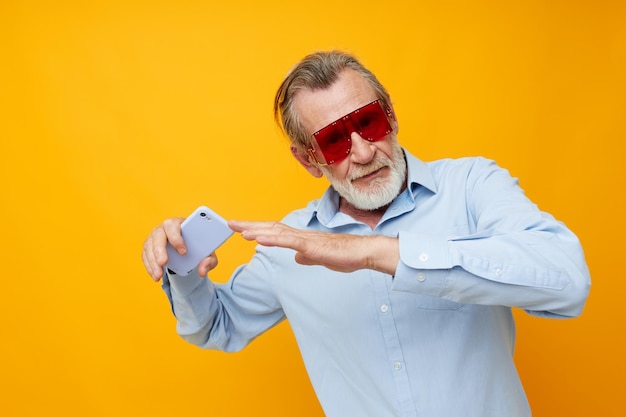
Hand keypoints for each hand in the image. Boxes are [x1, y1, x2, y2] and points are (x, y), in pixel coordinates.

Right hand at [142, 217, 217, 280]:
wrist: (190, 249)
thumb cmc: (198, 246)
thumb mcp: (208, 253)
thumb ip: (210, 260)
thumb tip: (202, 270)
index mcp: (181, 223)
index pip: (174, 225)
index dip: (176, 237)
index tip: (183, 252)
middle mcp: (165, 227)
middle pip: (158, 234)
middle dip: (160, 249)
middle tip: (164, 263)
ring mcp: (155, 236)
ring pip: (149, 246)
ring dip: (153, 261)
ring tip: (158, 275)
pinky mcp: (150, 246)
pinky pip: (146, 255)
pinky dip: (149, 266)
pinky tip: (155, 275)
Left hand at [228, 220, 398, 274]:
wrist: (362, 253)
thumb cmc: (345, 255)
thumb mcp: (320, 258)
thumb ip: (307, 255)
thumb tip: (297, 257)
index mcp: (301, 238)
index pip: (275, 231)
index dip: (257, 229)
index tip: (241, 229)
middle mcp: (300, 235)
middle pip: (270, 227)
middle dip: (249, 225)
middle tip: (230, 223)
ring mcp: (305, 239)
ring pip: (277, 232)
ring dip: (257, 230)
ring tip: (240, 230)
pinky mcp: (311, 245)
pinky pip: (288, 241)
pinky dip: (273, 239)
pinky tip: (260, 239)